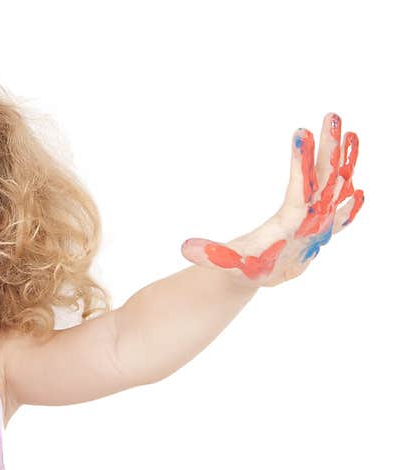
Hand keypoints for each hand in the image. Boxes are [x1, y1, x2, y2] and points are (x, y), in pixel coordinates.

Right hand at [180, 113, 364, 287]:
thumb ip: (211, 255)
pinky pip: (341, 201)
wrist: (259, 280)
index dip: (300, 166)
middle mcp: (312, 226)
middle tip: (332, 117)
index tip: (302, 134)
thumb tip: (185, 248)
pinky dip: (348, 183)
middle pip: (327, 185)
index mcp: (289, 232)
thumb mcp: (227, 262)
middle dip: (330, 151)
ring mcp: (321, 224)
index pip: (299, 195)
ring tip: (348, 130)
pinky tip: (356, 164)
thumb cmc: (243, 268)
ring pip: (338, 189)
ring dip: (343, 159)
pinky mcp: (321, 223)